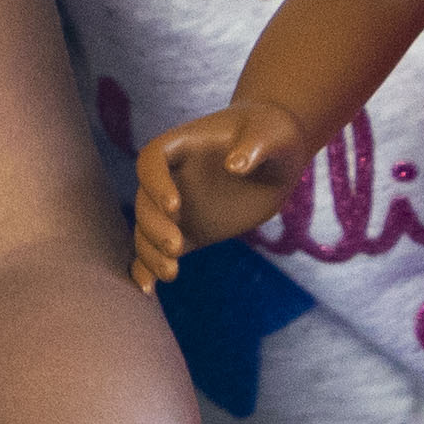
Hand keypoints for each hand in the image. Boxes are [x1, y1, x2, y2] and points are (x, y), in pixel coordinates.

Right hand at [134, 109, 295, 286]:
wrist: (278, 156)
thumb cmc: (271, 133)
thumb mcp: (270, 133)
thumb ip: (254, 146)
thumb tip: (235, 166)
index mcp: (180, 146)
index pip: (152, 161)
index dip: (156, 184)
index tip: (175, 206)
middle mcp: (171, 178)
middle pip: (145, 201)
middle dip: (155, 226)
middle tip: (176, 247)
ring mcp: (177, 207)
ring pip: (148, 230)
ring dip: (151, 252)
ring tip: (170, 273)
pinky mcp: (190, 231)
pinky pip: (161, 250)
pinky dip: (150, 268)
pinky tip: (147, 289)